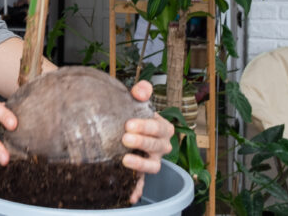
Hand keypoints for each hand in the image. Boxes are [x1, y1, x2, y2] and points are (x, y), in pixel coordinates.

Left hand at [122, 80, 174, 204]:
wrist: (125, 128)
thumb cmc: (134, 114)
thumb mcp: (138, 100)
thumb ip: (141, 91)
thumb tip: (141, 90)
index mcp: (163, 128)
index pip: (160, 128)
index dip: (147, 126)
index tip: (129, 123)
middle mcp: (160, 146)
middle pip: (157, 146)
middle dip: (142, 142)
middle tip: (125, 138)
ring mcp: (152, 161)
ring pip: (153, 166)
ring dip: (141, 165)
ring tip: (125, 160)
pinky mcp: (141, 173)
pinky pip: (142, 183)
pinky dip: (137, 190)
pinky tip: (130, 196)